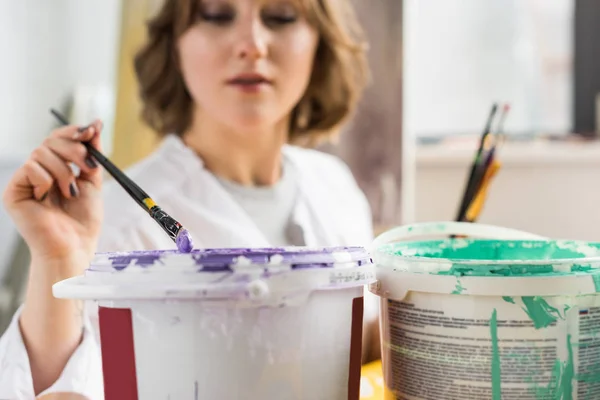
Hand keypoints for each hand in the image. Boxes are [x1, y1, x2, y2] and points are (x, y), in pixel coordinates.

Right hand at [2, 120, 103, 266]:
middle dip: (73, 149)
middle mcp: (38, 172)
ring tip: (70, 192)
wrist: (74, 246)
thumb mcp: (92, 181)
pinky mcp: (14, 191)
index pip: (59, 139)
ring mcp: (25, 181)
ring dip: (64, 171)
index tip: (93, 129)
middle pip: (50, 140)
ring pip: (42, 153)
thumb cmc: (83, 220)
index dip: (75, 131)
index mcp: (55, 169)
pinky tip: (49, 198)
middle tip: (86, 165)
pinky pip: (31, 168)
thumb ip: (92, 154)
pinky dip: (47, 180)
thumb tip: (95, 124)